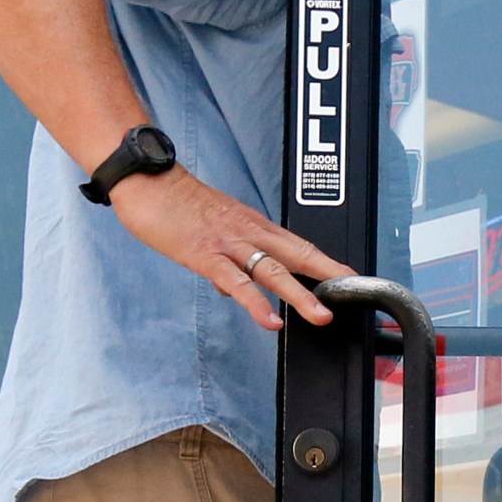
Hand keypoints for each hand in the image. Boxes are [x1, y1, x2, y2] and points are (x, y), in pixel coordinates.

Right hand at [110, 166, 354, 329]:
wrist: (149, 180)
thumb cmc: (178, 204)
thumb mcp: (214, 229)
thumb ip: (230, 259)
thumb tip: (237, 289)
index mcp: (254, 224)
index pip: (299, 245)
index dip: (326, 261)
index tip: (350, 276)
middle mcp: (249, 231)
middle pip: (298, 255)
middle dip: (328, 275)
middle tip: (353, 293)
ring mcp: (229, 243)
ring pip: (273, 271)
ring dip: (300, 295)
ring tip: (320, 316)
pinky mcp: (206, 255)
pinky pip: (236, 282)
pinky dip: (255, 303)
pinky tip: (269, 321)